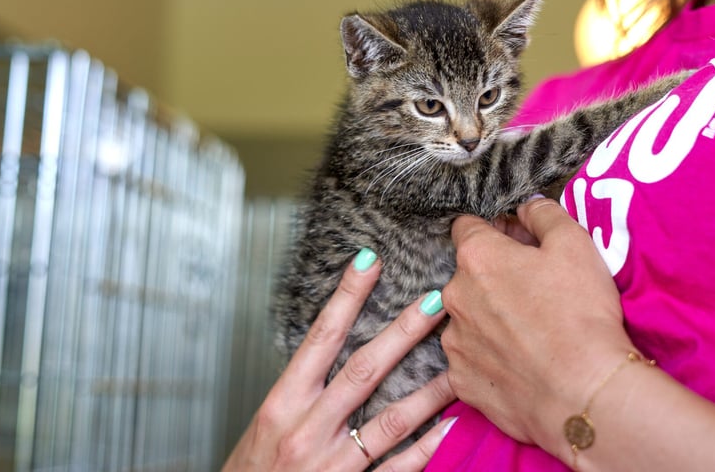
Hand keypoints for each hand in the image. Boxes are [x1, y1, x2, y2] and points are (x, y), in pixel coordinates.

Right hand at [223, 253, 455, 470]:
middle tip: (435, 301)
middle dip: (403, 332)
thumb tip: (338, 344)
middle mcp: (306, 428)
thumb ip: (304, 387)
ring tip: (458, 361)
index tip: (369, 262)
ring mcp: (331, 462)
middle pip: (363, 370)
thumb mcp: (270, 419)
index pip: (321, 337)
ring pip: (391, 419)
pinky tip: (452, 425)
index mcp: (283, 402)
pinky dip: (427, 446)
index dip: (347, 297)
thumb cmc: (255, 466)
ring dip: (429, 389)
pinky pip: (398, 467)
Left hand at [441, 198, 634, 448]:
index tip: (517, 244)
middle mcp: (454, 296)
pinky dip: (490, 358)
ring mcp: (454, 342)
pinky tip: (520, 364)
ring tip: (529, 335)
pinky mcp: (461, 381)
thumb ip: (544, 215)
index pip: (467, 227)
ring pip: (468, 318)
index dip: (495, 231)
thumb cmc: (580, 314)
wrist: (581, 395)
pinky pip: (471, 360)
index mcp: (477, 257)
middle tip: (533, 292)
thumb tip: (526, 207)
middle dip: (493, 277)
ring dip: (489, 319)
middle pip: (467, 274)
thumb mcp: (575, 245)